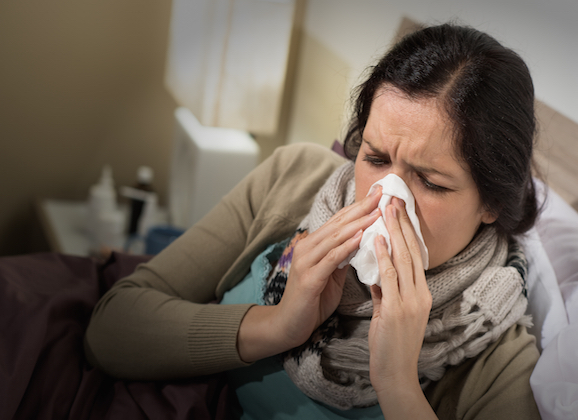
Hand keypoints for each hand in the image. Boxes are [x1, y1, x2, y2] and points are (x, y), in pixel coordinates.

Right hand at [238, 186, 381, 361]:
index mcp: (313, 245)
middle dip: (362, 207)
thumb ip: (342, 257)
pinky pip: (331, 258)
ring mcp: (306, 261)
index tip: (379, 194)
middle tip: (381, 193)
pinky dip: (346, 246)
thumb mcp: (331, 274)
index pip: (339, 220)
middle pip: (338, 223)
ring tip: (377, 211)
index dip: (359, 206)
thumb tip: (362, 241)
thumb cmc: (312, 299)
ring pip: (335, 237)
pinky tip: (360, 236)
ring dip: (358, 223)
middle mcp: (307, 247)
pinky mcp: (309, 277)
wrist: (289, 324)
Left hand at [368, 198, 432, 401]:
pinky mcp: (396, 310)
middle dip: (401, 223)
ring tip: (386, 209)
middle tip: (394, 199)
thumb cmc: (391, 345)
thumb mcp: (389, 313)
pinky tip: (376, 239)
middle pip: (411, 251)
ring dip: (393, 231)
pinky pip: (389, 277)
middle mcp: (419, 294)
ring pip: (403, 258)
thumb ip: (385, 293)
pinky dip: (383, 256)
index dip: (406, 231)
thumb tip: (376, 276)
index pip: (414, 256)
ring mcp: (410, 301)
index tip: (398, 211)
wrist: (395, 373)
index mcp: (420, 293)